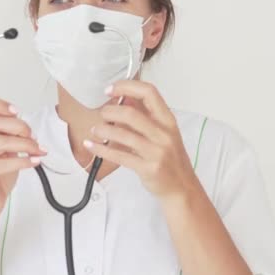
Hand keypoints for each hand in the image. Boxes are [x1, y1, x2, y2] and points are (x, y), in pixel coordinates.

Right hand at [0, 99, 46, 221]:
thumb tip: (26, 126)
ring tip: (37, 150)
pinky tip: (34, 161)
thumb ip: (9, 135)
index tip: (16, 111)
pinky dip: (23, 161)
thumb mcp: (4, 150)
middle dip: (18, 126)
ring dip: (25, 144)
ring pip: (0, 142)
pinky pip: (2, 163)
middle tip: (32, 136)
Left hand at [83, 81, 198, 201]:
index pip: (149, 93)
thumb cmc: (170, 159)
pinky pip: (119, 155)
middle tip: (102, 114)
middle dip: (110, 111)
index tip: (110, 89)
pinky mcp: (148, 168)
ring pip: (123, 134)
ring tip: (95, 129)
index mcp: (168, 120)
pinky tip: (91, 145)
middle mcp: (164, 134)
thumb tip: (125, 98)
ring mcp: (157, 151)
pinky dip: (101, 149)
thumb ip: (146, 116)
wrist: (182, 187)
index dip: (126, 87)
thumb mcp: (163, 133)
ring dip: (103, 129)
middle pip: (131, 113)